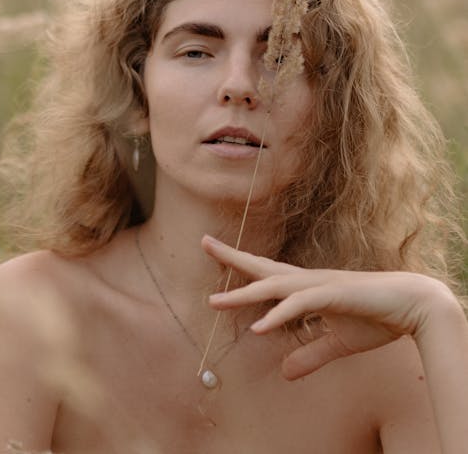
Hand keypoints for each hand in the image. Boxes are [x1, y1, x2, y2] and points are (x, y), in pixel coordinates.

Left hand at [202, 235, 451, 379]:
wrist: (412, 306)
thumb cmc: (376, 318)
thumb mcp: (337, 343)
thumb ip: (310, 355)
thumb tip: (285, 373)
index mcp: (306, 288)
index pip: (266, 274)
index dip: (241, 264)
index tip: (216, 252)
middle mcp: (308, 281)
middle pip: (262, 268)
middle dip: (232, 257)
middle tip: (203, 242)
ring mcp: (319, 286)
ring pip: (274, 285)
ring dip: (244, 294)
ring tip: (214, 302)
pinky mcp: (332, 295)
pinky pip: (299, 305)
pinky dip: (278, 315)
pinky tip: (260, 327)